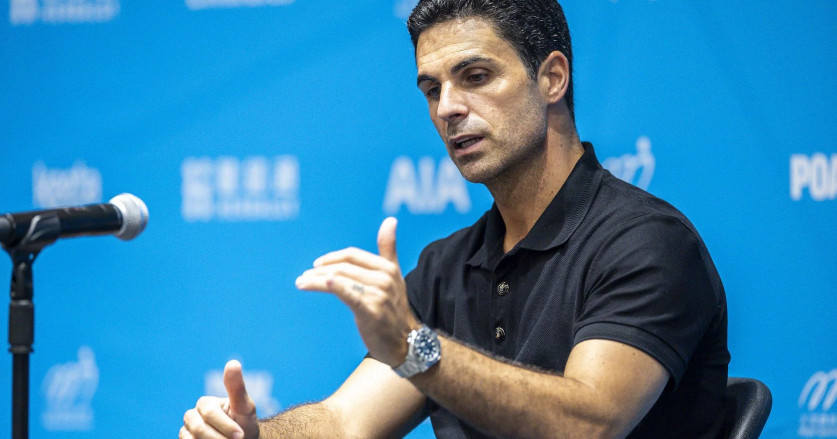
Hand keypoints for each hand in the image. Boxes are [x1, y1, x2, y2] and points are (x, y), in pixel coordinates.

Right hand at [181, 360, 259, 438]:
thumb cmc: (245, 423)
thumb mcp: (245, 407)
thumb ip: (237, 388)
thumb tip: (233, 362)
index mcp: (205, 403)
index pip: (210, 413)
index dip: (226, 426)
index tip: (241, 435)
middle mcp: (192, 416)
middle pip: (199, 429)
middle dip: (220, 438)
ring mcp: (187, 431)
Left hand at [295, 217, 417, 366]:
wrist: (405, 343)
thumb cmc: (393, 309)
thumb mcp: (393, 276)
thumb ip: (388, 248)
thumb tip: (390, 220)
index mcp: (387, 267)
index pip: (352, 255)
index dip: (332, 258)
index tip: (315, 265)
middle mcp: (384, 278)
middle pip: (344, 267)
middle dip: (319, 270)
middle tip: (303, 276)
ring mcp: (378, 294)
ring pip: (340, 279)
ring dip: (316, 280)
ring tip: (301, 282)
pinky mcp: (371, 311)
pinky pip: (347, 293)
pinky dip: (332, 285)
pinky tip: (315, 283)